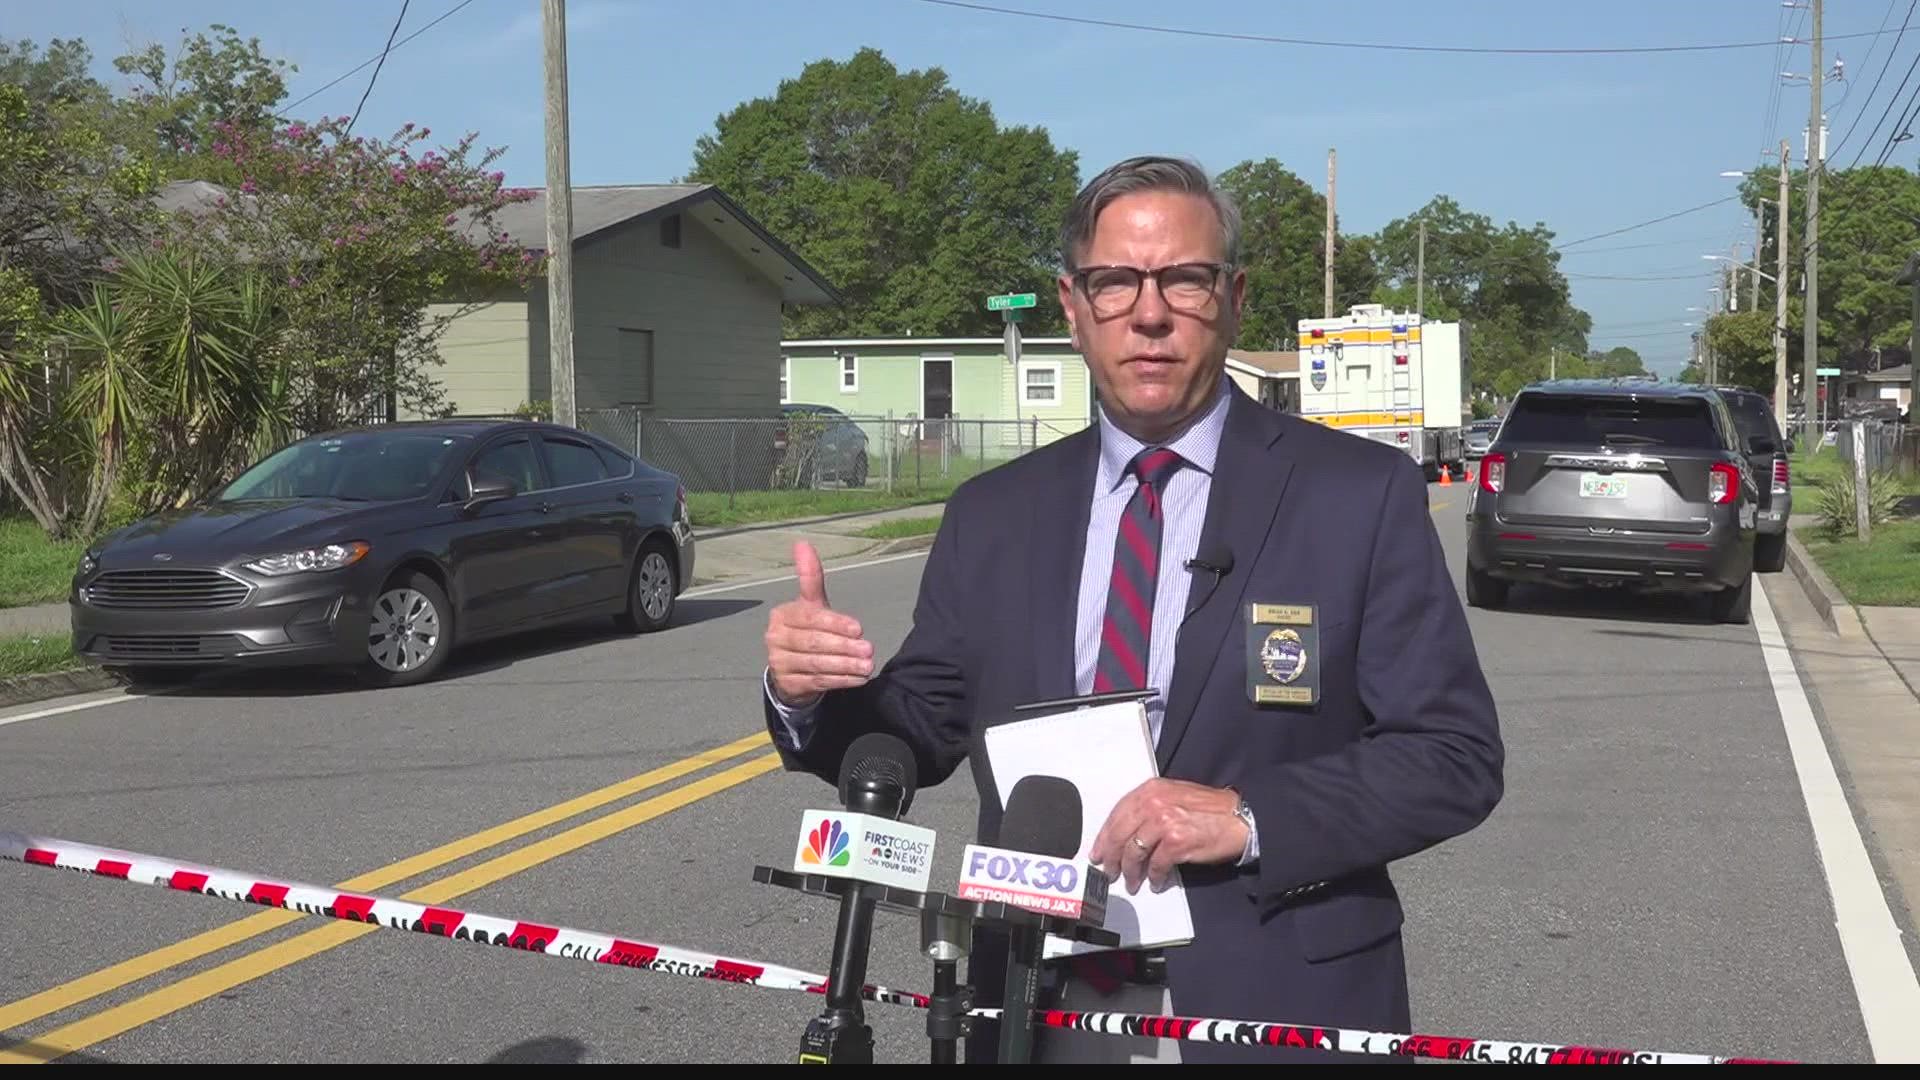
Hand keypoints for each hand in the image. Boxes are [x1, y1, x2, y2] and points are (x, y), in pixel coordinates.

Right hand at [765, 541, 874, 707]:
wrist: (791, 668)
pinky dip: (839, 680)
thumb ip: (810, 576)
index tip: (859, 628)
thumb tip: (802, 543)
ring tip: (867, 666)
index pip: (811, 618)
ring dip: (845, 666)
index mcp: (782, 615)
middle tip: (869, 649)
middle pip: (814, 642)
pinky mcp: (787, 684)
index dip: (835, 623)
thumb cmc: (808, 630)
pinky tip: (857, 679)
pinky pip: (817, 681)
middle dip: (844, 647)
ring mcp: (778, 662)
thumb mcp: (812, 604)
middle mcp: (775, 638)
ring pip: (817, 664)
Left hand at [1089, 779, 1248, 893]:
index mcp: (1150, 790)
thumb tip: (1126, 833)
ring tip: (1131, 882)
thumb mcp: (1174, 796)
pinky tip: (1155, 882)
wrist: (1239, 817)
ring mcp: (1164, 822)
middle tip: (1108, 872)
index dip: (1104, 837)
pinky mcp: (1176, 842)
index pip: (1116, 814)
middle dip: (1111, 857)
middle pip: (1119, 835)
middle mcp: (1154, 803)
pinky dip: (1153, 877)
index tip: (1097, 852)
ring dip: (1130, 872)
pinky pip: (1156, 865)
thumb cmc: (1209, 809)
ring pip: (1133, 852)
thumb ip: (1148, 808)